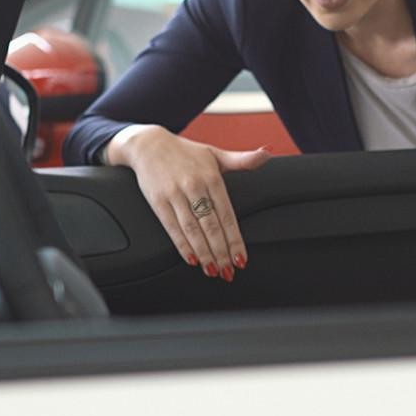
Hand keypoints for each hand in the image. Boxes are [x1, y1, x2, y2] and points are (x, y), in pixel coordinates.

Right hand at [105, 125, 270, 280]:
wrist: (148, 144)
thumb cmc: (184, 152)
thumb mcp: (215, 154)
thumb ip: (242, 159)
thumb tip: (267, 153)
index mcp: (211, 177)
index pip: (227, 215)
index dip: (234, 239)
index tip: (241, 258)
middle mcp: (194, 186)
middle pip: (211, 226)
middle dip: (221, 252)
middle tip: (228, 271)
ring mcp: (175, 194)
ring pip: (192, 230)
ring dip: (204, 253)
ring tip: (213, 270)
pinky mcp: (158, 201)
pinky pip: (172, 227)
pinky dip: (182, 245)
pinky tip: (191, 258)